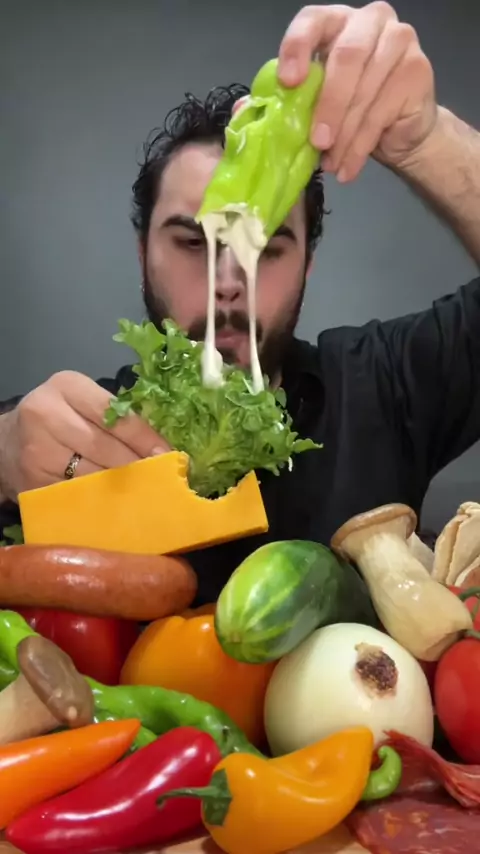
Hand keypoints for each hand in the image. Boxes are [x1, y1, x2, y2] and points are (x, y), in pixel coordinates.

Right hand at [0, 371, 168, 499]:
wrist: (6, 443)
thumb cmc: (57, 419)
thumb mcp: (81, 401)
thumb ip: (114, 414)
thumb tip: (160, 443)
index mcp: (66, 387)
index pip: (113, 414)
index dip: (142, 437)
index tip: (167, 454)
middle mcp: (46, 414)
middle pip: (103, 445)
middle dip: (136, 463)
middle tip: (162, 477)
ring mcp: (36, 451)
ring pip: (91, 473)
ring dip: (121, 484)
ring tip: (145, 491)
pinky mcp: (32, 482)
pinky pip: (76, 493)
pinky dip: (100, 499)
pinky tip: (116, 502)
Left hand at [278, 2, 436, 180]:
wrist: (398, 130)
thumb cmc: (348, 110)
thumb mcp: (311, 103)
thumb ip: (280, 101)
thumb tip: (242, 111)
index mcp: (335, 22)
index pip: (313, 20)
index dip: (298, 47)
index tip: (288, 82)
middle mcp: (370, 22)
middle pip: (347, 57)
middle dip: (328, 105)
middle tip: (316, 142)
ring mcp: (399, 42)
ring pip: (365, 91)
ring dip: (344, 136)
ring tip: (330, 165)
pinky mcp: (416, 71)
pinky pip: (382, 113)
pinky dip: (360, 147)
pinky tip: (347, 168)